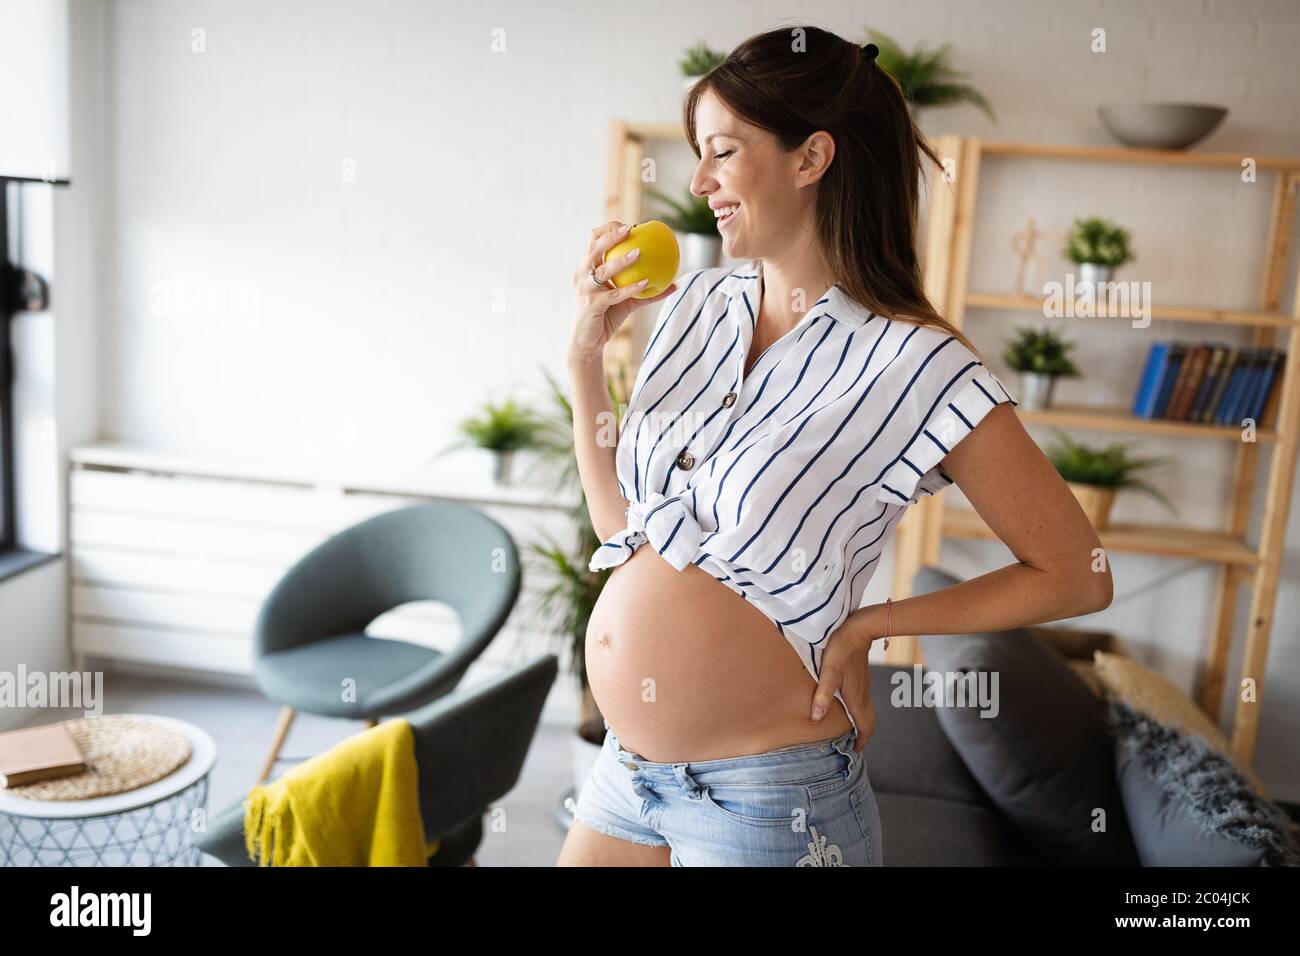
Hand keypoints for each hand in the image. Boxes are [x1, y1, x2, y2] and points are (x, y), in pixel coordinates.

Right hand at [570, 221, 678, 365]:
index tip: (628, 225)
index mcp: (586, 270)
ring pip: (603, 270)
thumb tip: (674, 284)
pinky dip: (630, 288)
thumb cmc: (605, 318)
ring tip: (639, 253)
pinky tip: (646, 283)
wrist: (586, 343)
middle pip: (594, 248)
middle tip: (631, 229)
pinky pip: (614, 295)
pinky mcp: (591, 305)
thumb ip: (646, 292)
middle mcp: (582, 276)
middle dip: (611, 236)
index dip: (608, 229)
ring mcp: (585, 290)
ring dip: (621, 260)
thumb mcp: (626, 302)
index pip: (593, 241)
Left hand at [810, 622, 876, 751]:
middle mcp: (863, 695)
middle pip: (868, 722)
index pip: (866, 727)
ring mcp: (863, 687)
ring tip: (847, 731)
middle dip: (862, 736)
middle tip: (850, 744)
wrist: (857, 628)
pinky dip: (857, 712)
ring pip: (866, 712)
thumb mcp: (829, 671)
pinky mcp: (860, 679)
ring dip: (859, 724)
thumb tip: (816, 717)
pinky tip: (845, 708)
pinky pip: (862, 702)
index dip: (861, 741)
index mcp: (856, 698)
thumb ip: (823, 694)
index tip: (854, 751)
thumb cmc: (841, 649)